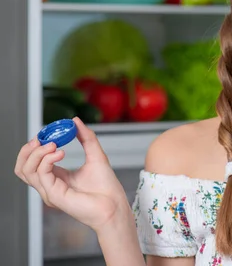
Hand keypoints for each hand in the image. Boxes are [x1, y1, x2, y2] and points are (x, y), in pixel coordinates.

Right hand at [14, 117, 129, 231]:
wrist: (115, 205)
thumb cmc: (107, 186)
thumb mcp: (96, 155)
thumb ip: (86, 138)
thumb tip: (75, 121)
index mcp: (56, 177)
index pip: (32, 162)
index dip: (34, 147)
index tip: (46, 133)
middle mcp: (49, 185)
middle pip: (22, 167)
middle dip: (28, 150)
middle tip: (43, 139)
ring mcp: (49, 191)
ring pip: (26, 171)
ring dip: (37, 153)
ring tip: (54, 145)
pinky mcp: (54, 195)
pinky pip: (41, 175)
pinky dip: (47, 160)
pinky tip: (60, 153)